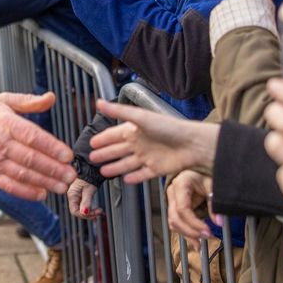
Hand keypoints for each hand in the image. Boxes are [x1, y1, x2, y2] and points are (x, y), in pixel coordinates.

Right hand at [0, 91, 75, 200]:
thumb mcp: (3, 101)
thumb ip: (29, 101)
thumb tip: (51, 97)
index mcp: (5, 122)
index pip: (33, 136)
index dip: (52, 147)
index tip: (68, 155)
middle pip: (30, 158)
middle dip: (53, 169)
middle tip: (71, 174)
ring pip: (22, 174)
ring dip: (45, 182)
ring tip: (62, 186)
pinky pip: (9, 186)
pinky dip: (26, 192)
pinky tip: (42, 194)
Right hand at [67, 178, 100, 219]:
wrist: (91, 169)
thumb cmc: (89, 176)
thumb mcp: (89, 190)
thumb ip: (86, 202)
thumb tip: (84, 213)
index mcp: (72, 195)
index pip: (75, 211)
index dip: (85, 215)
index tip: (95, 213)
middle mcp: (73, 196)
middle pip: (78, 212)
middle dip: (90, 214)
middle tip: (100, 212)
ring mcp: (76, 196)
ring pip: (82, 209)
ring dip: (91, 212)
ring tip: (100, 212)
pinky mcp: (81, 195)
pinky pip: (85, 205)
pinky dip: (91, 209)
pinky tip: (97, 210)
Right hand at [88, 100, 218, 183]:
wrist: (191, 144)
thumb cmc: (168, 127)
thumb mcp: (140, 117)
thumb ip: (118, 111)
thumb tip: (99, 103)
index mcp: (135, 130)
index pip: (113, 135)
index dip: (102, 139)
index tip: (91, 142)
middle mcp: (140, 143)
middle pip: (118, 150)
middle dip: (105, 153)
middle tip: (92, 157)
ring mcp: (147, 157)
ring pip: (126, 163)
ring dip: (115, 166)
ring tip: (103, 171)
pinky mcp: (156, 169)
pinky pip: (141, 174)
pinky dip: (133, 177)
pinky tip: (126, 179)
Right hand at [165, 170, 213, 239]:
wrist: (197, 166)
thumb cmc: (204, 173)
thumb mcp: (212, 185)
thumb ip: (214, 204)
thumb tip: (219, 222)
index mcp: (181, 184)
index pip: (182, 209)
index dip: (194, 223)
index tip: (208, 231)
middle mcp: (172, 192)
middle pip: (175, 218)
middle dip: (191, 231)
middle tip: (207, 237)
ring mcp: (171, 200)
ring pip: (173, 222)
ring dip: (187, 234)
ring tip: (201, 243)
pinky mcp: (174, 207)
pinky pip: (176, 223)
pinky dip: (185, 233)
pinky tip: (195, 243)